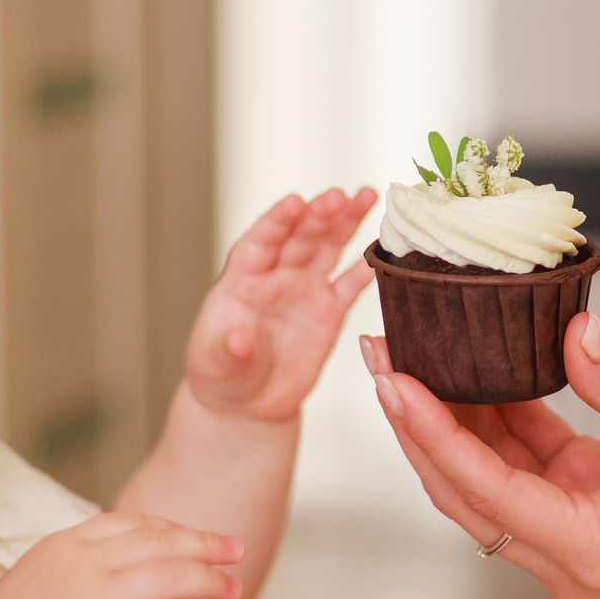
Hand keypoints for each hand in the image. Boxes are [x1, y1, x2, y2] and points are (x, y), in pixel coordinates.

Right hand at [0, 511, 242, 598]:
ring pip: (168, 577)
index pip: (132, 524)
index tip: (195, 535)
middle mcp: (82, 568)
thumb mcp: (40, 579)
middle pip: (161, 542)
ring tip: (231, 590)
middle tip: (237, 550)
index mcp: (66, 547)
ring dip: (208, 581)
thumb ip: (83, 568)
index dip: (171, 527)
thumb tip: (130, 569)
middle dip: (205, 543)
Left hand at [184, 187, 378, 424]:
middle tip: (339, 196)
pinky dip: (365, 270)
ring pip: (328, 248)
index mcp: (244, 279)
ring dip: (346, 222)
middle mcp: (277, 276)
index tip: (294, 203)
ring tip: (366, 196)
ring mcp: (305, 290)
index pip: (260, 243)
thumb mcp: (216, 363)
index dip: (277, 222)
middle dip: (320, 215)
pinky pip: (349, 285)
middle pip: (300, 237)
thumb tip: (239, 338)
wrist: (248, 402)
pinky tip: (383, 253)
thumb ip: (228, 350)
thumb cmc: (222, 374)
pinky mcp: (329, 311)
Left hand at [361, 316, 599, 598]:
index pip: (484, 488)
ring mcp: (574, 539)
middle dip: (418, 424)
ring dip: (452, 421)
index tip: (392, 381)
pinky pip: (525, 468)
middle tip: (380, 354)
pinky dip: (499, 422)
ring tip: (413, 354)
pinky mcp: (586, 515)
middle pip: (465, 490)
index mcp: (590, 547)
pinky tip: (476, 371)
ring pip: (488, 480)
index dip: (430, 433)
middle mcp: (568, 557)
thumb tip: (572, 332)